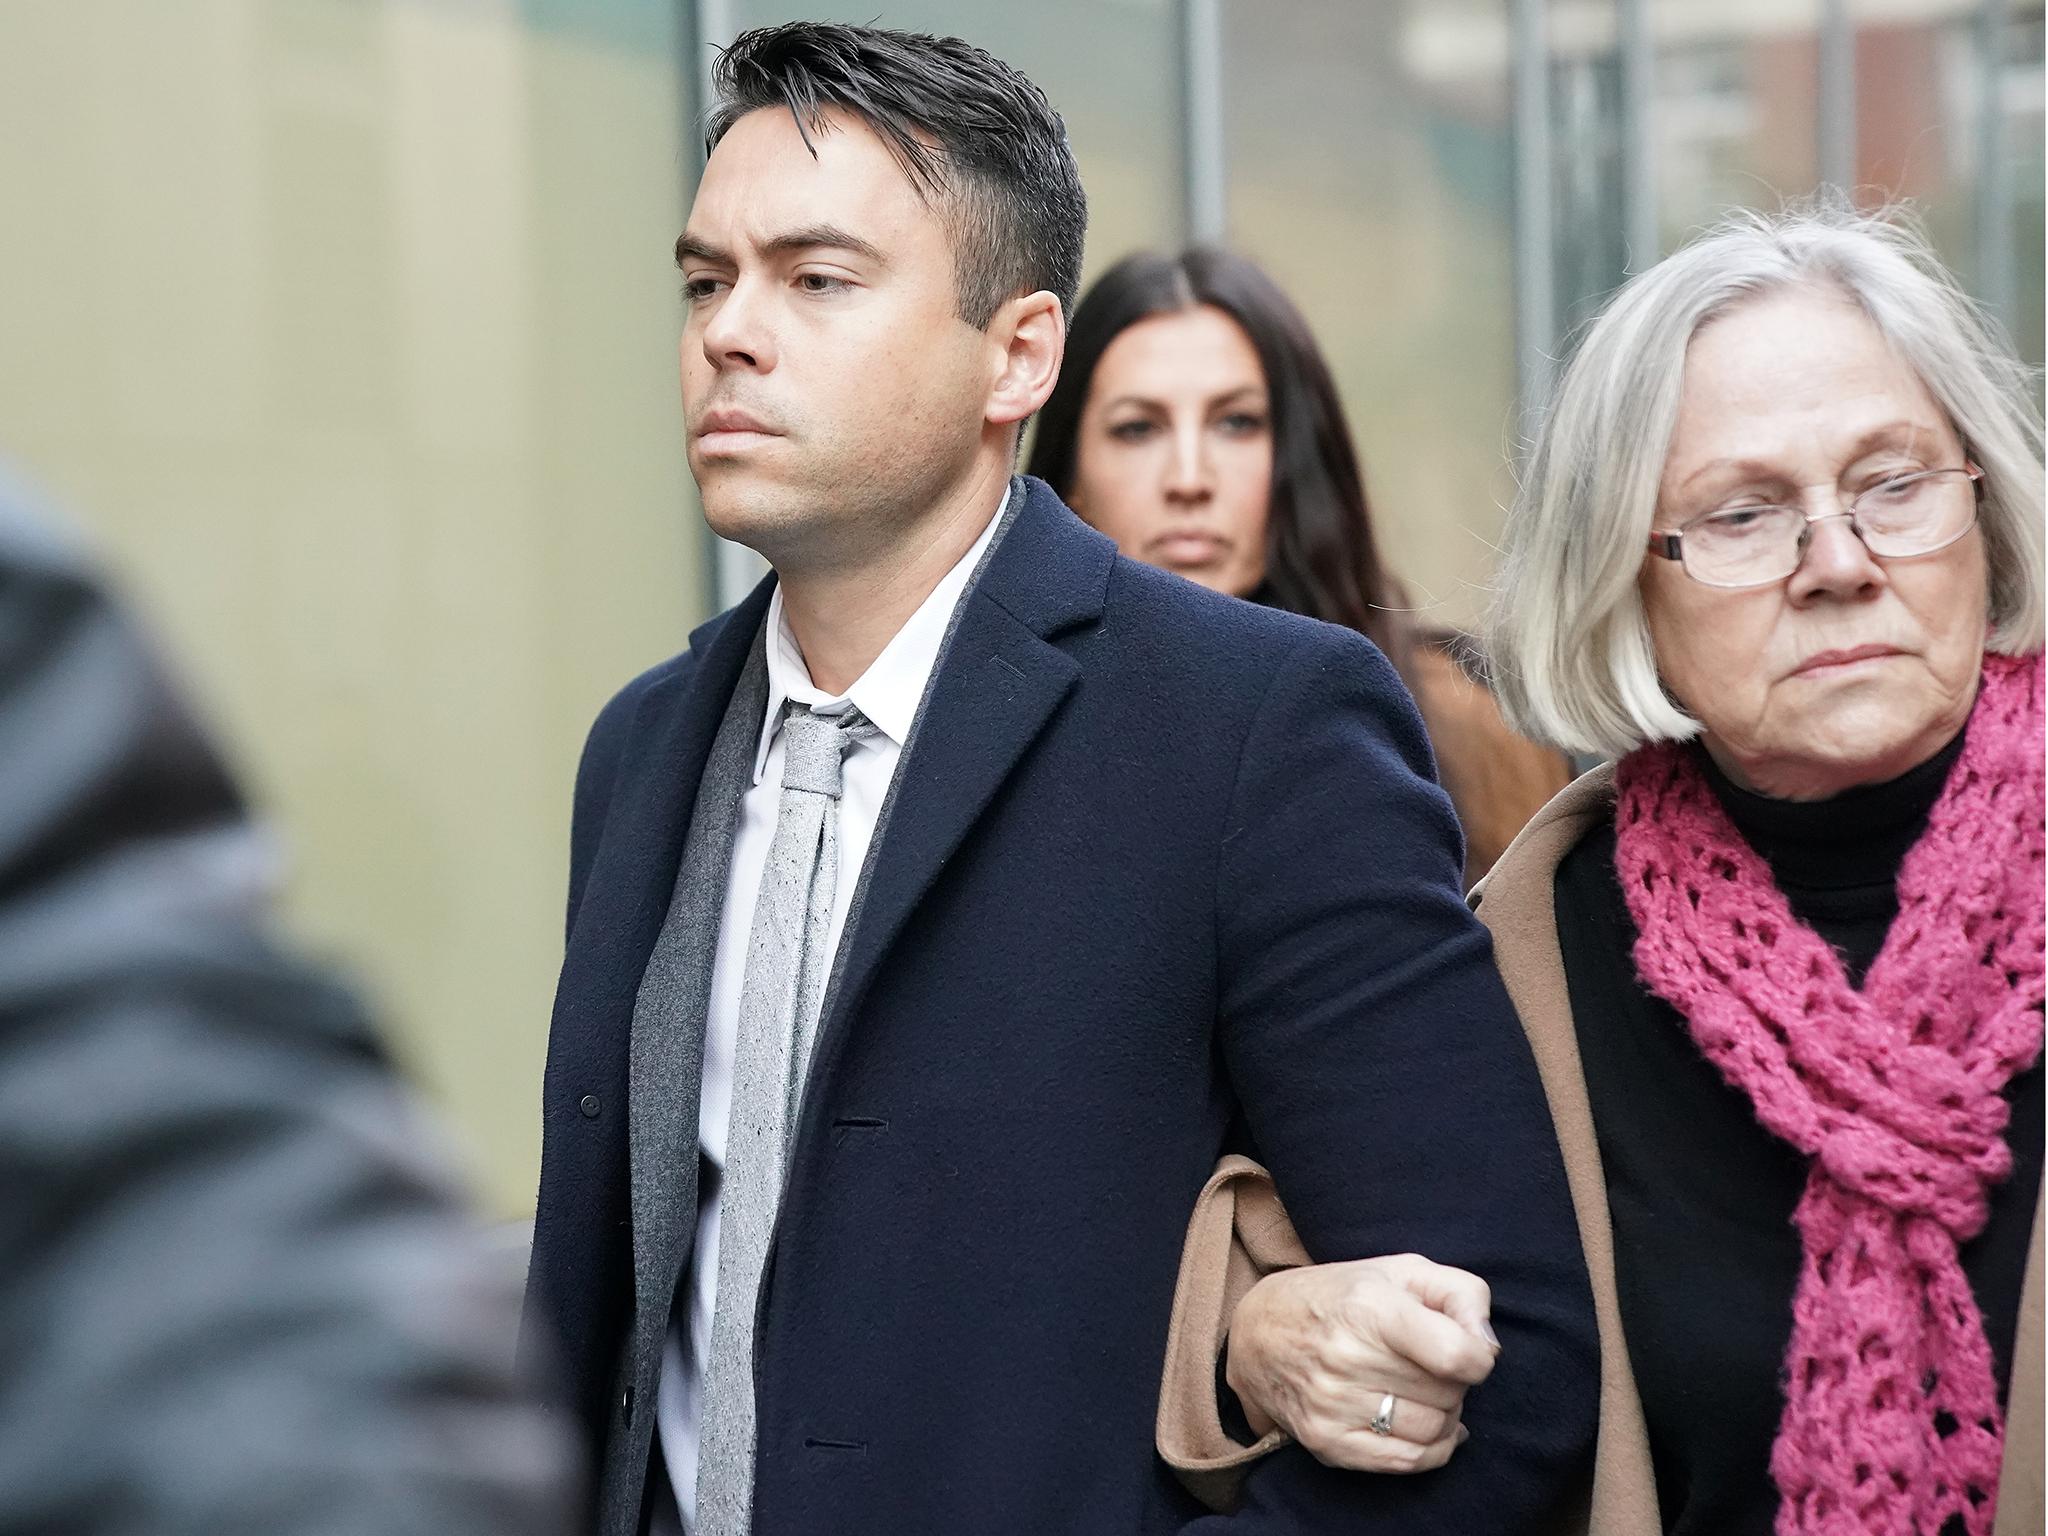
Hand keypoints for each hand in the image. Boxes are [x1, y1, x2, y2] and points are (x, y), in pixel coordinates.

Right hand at [1225, 1253, 1499, 1473]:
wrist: (1258, 1333)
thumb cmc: (1342, 1296)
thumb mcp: (1402, 1270)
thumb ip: (1462, 1294)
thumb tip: (1486, 1347)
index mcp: (1369, 1307)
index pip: (1458, 1356)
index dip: (1478, 1358)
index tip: (1466, 1350)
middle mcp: (1346, 1357)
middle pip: (1449, 1394)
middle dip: (1454, 1382)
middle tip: (1431, 1365)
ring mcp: (1333, 1405)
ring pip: (1433, 1430)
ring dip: (1443, 1415)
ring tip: (1421, 1391)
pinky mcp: (1326, 1442)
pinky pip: (1408, 1462)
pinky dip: (1430, 1448)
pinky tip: (1420, 1423)